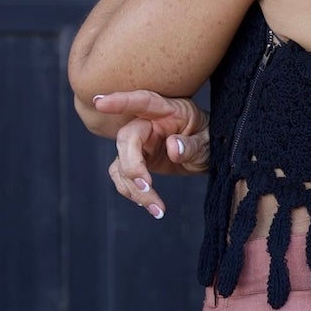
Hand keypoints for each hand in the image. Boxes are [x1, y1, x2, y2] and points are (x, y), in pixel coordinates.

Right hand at [93, 90, 210, 219]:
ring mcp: (141, 143)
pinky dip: (132, 193)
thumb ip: (191, 144)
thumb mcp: (208, 141)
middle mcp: (149, 124)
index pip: (142, 101)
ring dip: (134, 189)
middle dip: (133, 167)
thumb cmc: (210, 140)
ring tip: (157, 209)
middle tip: (147, 188)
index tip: (100, 103)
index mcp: (167, 111)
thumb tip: (173, 147)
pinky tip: (150, 205)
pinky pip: (123, 176)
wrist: (210, 155)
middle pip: (126, 139)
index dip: (121, 101)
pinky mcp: (137, 160)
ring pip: (122, 164)